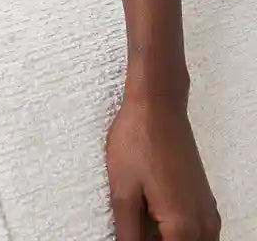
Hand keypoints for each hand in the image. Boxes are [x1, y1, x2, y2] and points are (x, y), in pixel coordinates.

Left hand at [106, 86, 220, 238]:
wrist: (158, 103)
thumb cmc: (138, 139)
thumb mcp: (123, 191)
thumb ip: (128, 232)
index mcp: (182, 227)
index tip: (130, 234)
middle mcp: (203, 226)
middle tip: (133, 228)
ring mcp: (208, 213)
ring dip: (167, 239)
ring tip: (140, 224)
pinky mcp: (206, 202)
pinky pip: (197, 234)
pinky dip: (178, 234)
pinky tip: (152, 221)